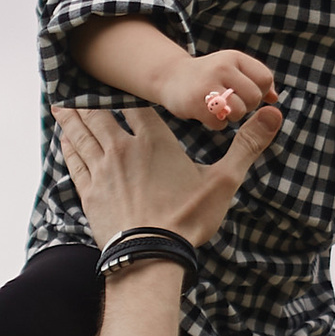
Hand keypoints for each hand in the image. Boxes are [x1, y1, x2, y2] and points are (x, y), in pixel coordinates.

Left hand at [56, 99, 280, 253]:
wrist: (149, 258)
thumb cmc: (187, 219)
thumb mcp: (224, 181)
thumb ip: (247, 145)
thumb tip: (274, 115)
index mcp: (154, 141)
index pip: (136, 105)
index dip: (125, 91)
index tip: (116, 78)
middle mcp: (123, 150)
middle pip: (100, 114)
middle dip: (89, 99)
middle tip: (75, 83)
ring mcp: (102, 172)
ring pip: (81, 135)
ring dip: (70, 117)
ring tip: (60, 103)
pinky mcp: (89, 193)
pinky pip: (74, 162)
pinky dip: (68, 147)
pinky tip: (65, 140)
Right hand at [169, 48, 279, 130]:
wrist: (171, 77)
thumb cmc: (210, 76)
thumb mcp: (234, 70)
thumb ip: (257, 81)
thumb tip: (274, 99)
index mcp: (235, 57)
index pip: (264, 78)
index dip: (260, 91)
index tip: (246, 93)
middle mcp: (221, 66)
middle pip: (254, 97)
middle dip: (247, 106)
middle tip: (231, 103)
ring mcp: (207, 84)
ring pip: (239, 111)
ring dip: (232, 116)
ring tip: (220, 108)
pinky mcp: (194, 103)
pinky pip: (220, 123)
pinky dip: (216, 124)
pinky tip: (207, 114)